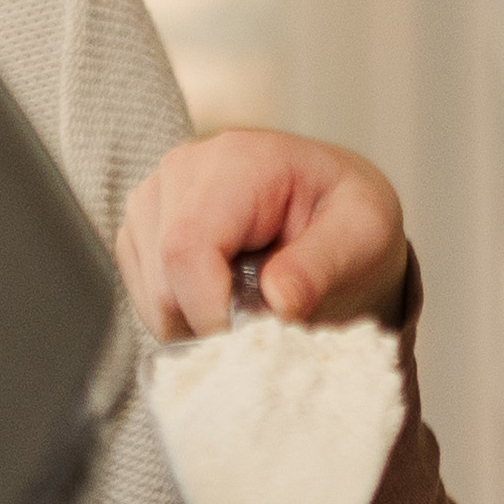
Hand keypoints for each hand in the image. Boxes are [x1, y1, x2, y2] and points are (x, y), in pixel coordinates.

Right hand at [122, 129, 408, 343]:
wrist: (330, 202)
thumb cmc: (346, 214)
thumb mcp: (363, 234)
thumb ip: (322, 265)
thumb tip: (278, 301)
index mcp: (236, 161)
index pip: (186, 247)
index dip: (211, 311)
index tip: (254, 342)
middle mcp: (179, 171)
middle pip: (164, 281)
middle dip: (213, 322)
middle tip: (268, 320)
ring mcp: (152, 201)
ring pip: (151, 298)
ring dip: (200, 322)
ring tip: (250, 300)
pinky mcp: (140, 231)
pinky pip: (145, 300)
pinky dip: (185, 316)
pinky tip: (224, 295)